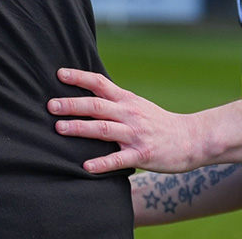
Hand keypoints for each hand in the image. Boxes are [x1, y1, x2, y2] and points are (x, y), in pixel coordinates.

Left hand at [49, 68, 207, 173]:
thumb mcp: (135, 104)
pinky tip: (86, 166)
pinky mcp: (142, 155)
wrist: (191, 139)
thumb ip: (112, 99)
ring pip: (104, 129)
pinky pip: (119, 159)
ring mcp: (135, 134)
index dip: (79, 77)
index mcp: (126, 100)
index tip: (58, 74)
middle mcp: (129, 114)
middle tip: (50, 105)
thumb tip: (83, 92)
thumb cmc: (157, 122)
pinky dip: (102, 163)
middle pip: (97, 105)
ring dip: (80, 128)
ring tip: (59, 128)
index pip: (100, 83)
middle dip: (72, 104)